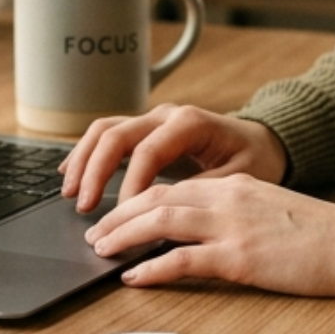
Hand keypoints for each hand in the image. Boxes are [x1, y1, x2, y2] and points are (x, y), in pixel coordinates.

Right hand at [59, 103, 288, 212]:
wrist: (264, 141)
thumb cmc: (254, 160)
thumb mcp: (238, 179)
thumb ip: (201, 191)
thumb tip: (166, 213)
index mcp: (190, 123)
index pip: (148, 152)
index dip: (131, 185)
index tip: (125, 217)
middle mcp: (166, 115)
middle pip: (117, 135)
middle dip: (96, 171)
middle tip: (84, 207)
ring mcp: (153, 119)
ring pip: (105, 130)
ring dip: (84, 160)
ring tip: (70, 193)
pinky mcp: (145, 130)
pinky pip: (108, 134)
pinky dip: (87, 152)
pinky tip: (71, 174)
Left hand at [85, 175, 334, 296]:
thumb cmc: (318, 235)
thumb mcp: (268, 210)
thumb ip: (233, 212)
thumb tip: (197, 232)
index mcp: (234, 185)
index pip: (171, 186)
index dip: (135, 201)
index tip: (114, 215)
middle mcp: (228, 198)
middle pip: (157, 198)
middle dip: (119, 215)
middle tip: (95, 233)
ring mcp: (233, 226)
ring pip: (162, 221)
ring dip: (124, 235)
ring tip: (102, 250)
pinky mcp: (241, 257)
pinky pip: (184, 259)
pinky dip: (153, 267)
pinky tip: (135, 276)